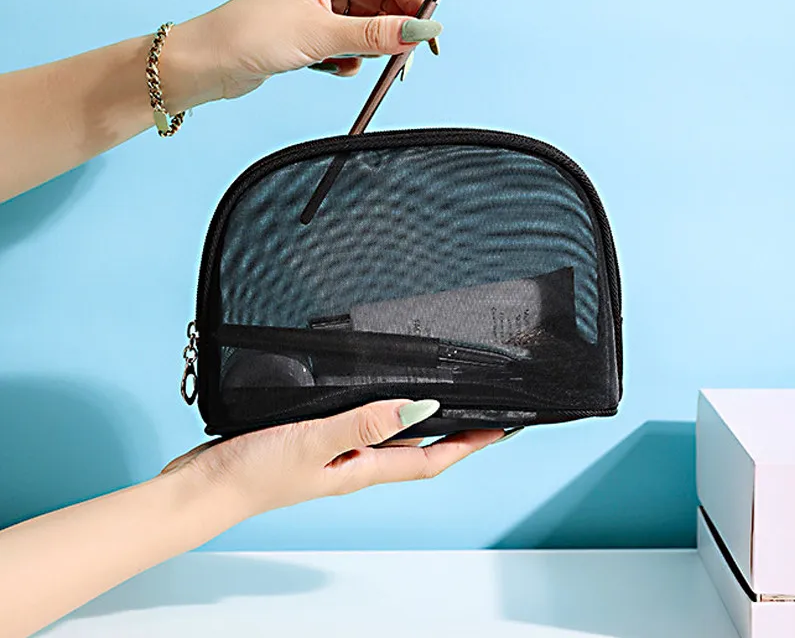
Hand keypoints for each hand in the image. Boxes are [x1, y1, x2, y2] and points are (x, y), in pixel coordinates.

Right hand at [162, 399, 502, 519]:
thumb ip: (364, 425)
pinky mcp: (311, 440)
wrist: (203, 486)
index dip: (469, 444)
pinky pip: (358, 424)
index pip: (429, 458)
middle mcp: (353, 463)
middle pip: (416, 448)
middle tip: (481, 410)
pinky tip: (373, 395)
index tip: (501, 429)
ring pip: (388, 435)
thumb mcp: (315, 444)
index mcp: (361, 468)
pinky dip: (378, 411)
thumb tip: (419, 409)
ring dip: (419, 420)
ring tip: (441, 399)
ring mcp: (332, 453)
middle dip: (454, 433)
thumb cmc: (253, 472)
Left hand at [175, 0, 442, 102]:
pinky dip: (348, 57)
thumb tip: (420, 32)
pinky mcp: (313, 27)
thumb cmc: (253, 34)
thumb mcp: (324, 35)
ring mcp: (319, 2)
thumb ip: (377, 34)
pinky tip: (331, 65)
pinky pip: (350, 41)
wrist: (212, 63)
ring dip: (365, 47)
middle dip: (390, 30)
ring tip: (346, 60)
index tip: (424, 35)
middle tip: (397, 58)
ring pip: (368, 24)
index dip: (413, 2)